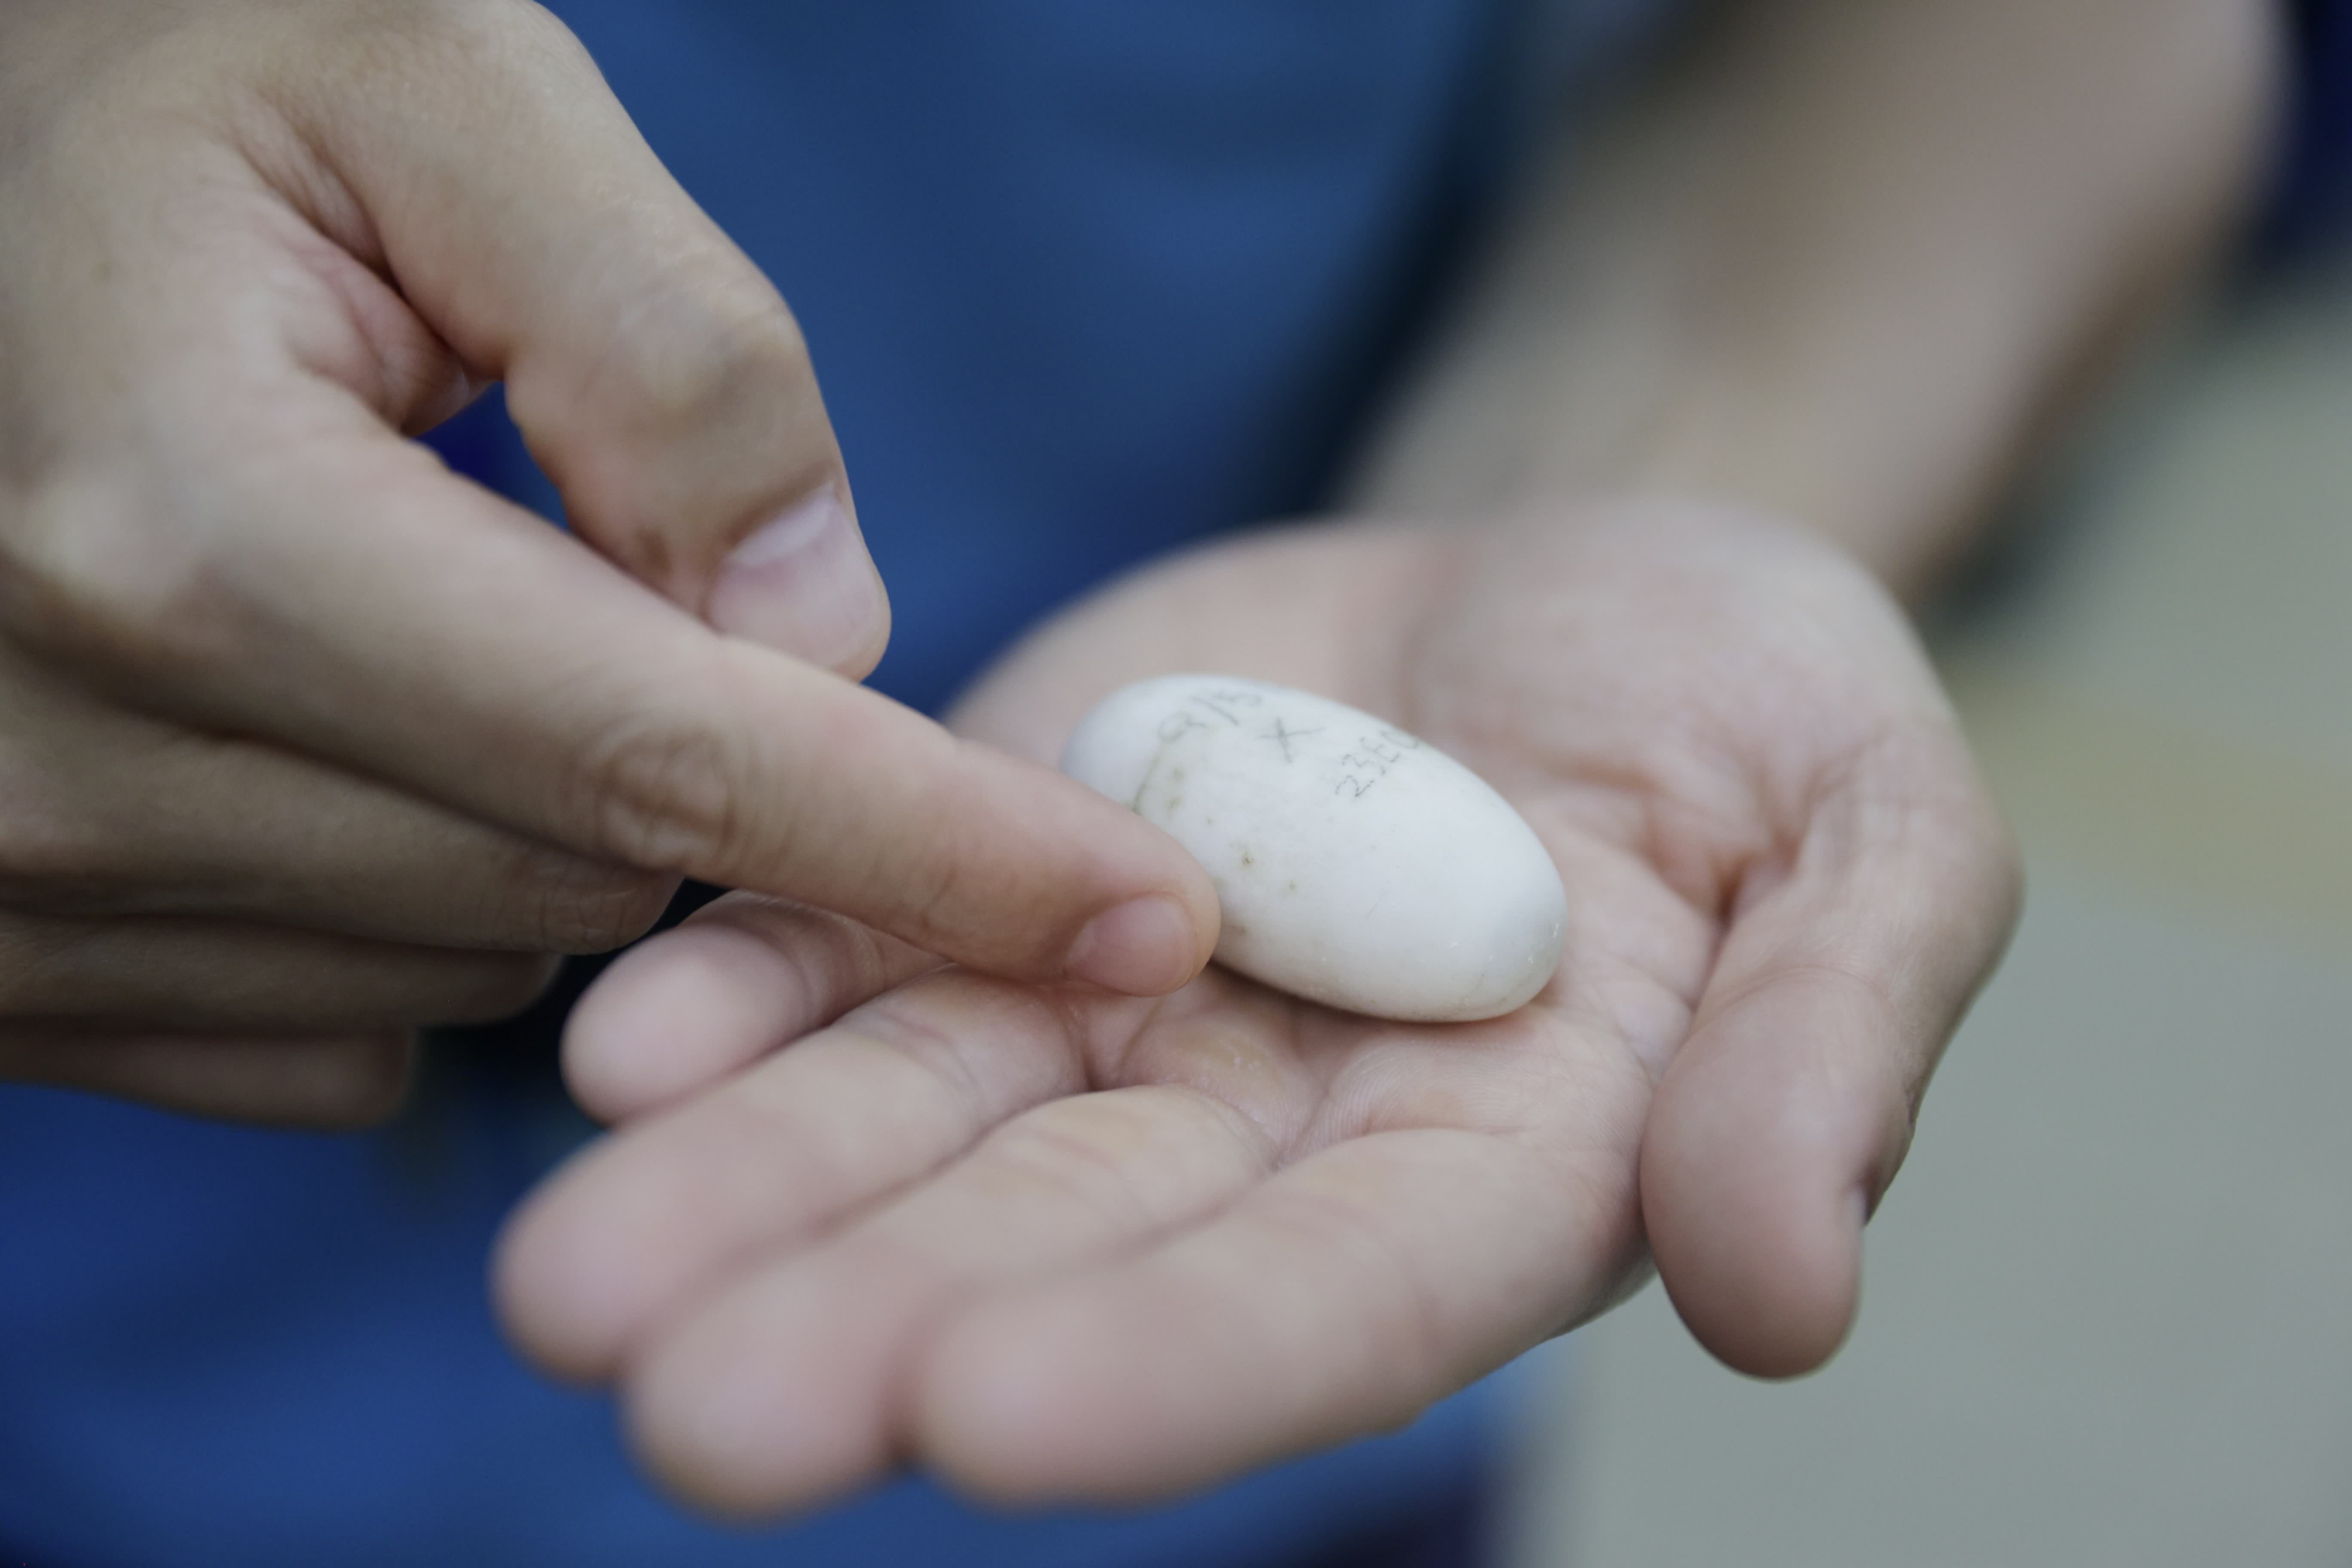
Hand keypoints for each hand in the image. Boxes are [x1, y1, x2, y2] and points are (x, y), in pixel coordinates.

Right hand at [0, 0, 1212, 1123]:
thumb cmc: (192, 91)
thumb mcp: (446, 94)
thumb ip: (669, 347)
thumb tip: (814, 637)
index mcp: (189, 528)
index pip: (664, 760)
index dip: (933, 847)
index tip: (1144, 916)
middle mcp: (76, 757)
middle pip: (590, 874)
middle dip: (702, 757)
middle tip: (609, 551)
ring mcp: (20, 889)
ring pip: (484, 963)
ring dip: (557, 819)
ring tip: (442, 607)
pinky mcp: (9, 967)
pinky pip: (352, 1035)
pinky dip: (429, 907)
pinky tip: (356, 739)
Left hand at [495, 502, 2018, 1510]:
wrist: (1580, 570)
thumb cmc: (1760, 708)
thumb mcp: (1873, 837)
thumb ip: (1828, 1052)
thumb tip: (1787, 1294)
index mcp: (1499, 1160)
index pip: (1336, 1298)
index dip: (1176, 1363)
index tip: (988, 1422)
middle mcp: (1276, 1125)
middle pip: (1070, 1247)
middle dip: (882, 1325)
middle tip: (687, 1409)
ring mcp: (1124, 1000)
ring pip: (918, 1122)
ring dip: (746, 1195)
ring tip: (566, 1280)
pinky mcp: (1014, 857)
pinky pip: (859, 943)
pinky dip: (742, 995)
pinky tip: (618, 1049)